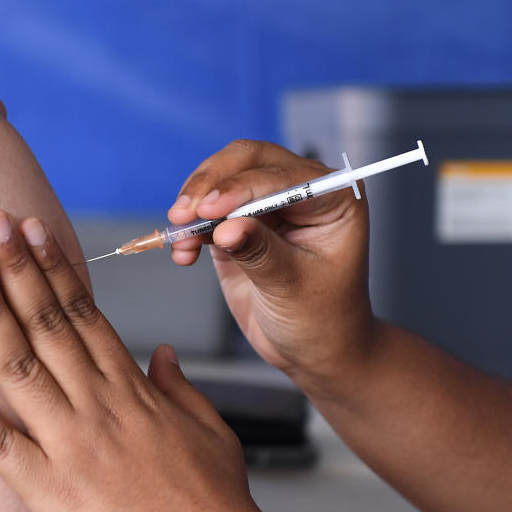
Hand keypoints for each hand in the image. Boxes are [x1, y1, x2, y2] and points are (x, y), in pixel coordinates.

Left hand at [0, 210, 281, 511]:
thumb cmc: (216, 504)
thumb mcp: (208, 430)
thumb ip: (179, 386)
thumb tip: (161, 354)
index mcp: (134, 389)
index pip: (86, 313)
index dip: (55, 267)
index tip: (34, 230)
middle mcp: (100, 405)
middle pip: (49, 323)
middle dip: (17, 267)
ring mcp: (73, 445)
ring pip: (22, 366)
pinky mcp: (51, 491)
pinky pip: (1, 446)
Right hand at [167, 140, 376, 388]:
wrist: (312, 349)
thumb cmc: (322, 319)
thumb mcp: (292, 287)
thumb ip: (259, 252)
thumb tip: (225, 227)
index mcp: (333, 196)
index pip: (281, 175)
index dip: (241, 187)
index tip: (209, 209)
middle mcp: (302, 189)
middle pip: (247, 162)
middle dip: (210, 184)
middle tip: (183, 213)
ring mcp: (267, 204)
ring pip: (221, 180)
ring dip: (193, 205)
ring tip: (179, 238)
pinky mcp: (238, 223)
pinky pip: (206, 214)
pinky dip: (189, 229)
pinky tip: (183, 253)